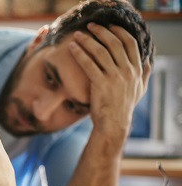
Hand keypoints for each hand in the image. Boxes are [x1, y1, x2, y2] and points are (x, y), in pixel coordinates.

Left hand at [69, 23, 150, 142]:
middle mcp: (127, 71)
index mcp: (137, 69)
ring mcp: (114, 77)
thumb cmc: (124, 107)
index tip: (109, 26)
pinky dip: (79, 53)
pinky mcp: (101, 84)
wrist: (113, 124)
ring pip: (100, 51)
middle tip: (90, 26)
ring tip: (77, 35)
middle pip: (114, 43)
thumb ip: (144, 75)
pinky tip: (72, 48)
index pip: (130, 43)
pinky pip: (88, 64)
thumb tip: (148, 62)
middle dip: (101, 32)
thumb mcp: (139, 90)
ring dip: (87, 40)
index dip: (119, 32)